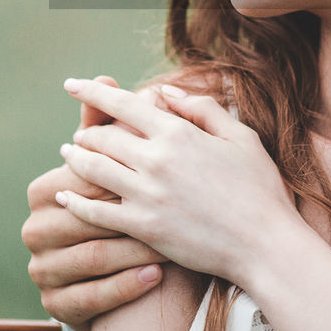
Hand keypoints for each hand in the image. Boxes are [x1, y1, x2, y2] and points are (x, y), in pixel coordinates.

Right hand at [22, 79, 164, 330]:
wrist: (121, 268)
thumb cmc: (124, 201)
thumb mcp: (116, 162)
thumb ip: (108, 122)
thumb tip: (105, 75)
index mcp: (43, 191)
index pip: (82, 177)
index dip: (121, 171)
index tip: (160, 163)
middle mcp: (35, 231)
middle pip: (84, 219)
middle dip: (127, 211)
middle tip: (169, 207)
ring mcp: (43, 271)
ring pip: (92, 258)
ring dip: (132, 250)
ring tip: (169, 242)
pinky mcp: (58, 308)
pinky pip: (92, 298)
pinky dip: (126, 286)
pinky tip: (156, 276)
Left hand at [55, 78, 301, 286]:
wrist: (265, 245)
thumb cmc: (259, 188)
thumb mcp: (240, 136)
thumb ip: (202, 109)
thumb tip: (166, 93)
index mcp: (178, 133)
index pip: (122, 104)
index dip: (92, 93)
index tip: (72, 85)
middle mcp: (156, 160)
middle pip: (102, 137)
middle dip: (87, 131)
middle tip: (79, 133)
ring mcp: (146, 195)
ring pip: (93, 170)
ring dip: (75, 159)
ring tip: (68, 153)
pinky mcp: (143, 228)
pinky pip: (96, 212)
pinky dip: (75, 201)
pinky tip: (64, 195)